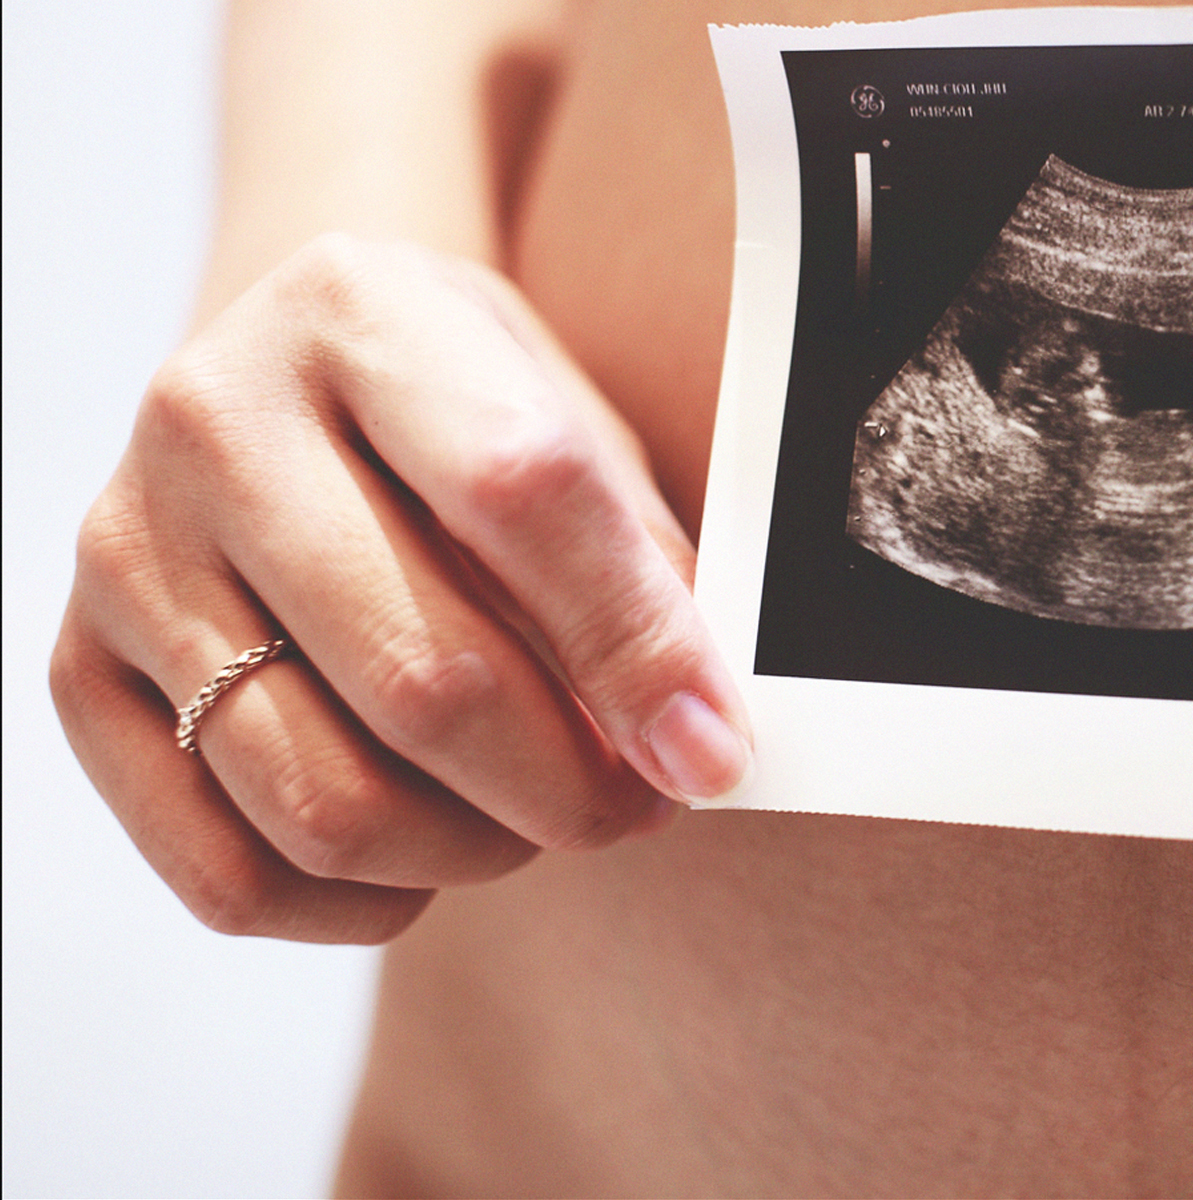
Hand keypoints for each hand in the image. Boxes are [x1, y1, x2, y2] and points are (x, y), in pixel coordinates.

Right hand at [51, 235, 751, 942]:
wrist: (294, 373)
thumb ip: (644, 565)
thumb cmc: (467, 412)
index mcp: (360, 311)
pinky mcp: (78, 673)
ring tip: (541, 817)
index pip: (522, 493)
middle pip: (422, 680)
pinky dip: (364, 903)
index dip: (638, 647)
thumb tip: (698, 740)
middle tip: (638, 806)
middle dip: (569, 788)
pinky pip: (228, 874)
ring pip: (325, 803)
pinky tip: (431, 856)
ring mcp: (126, 552)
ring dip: (477, 853)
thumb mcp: (577, 422)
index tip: (717, 750)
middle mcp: (212, 421)